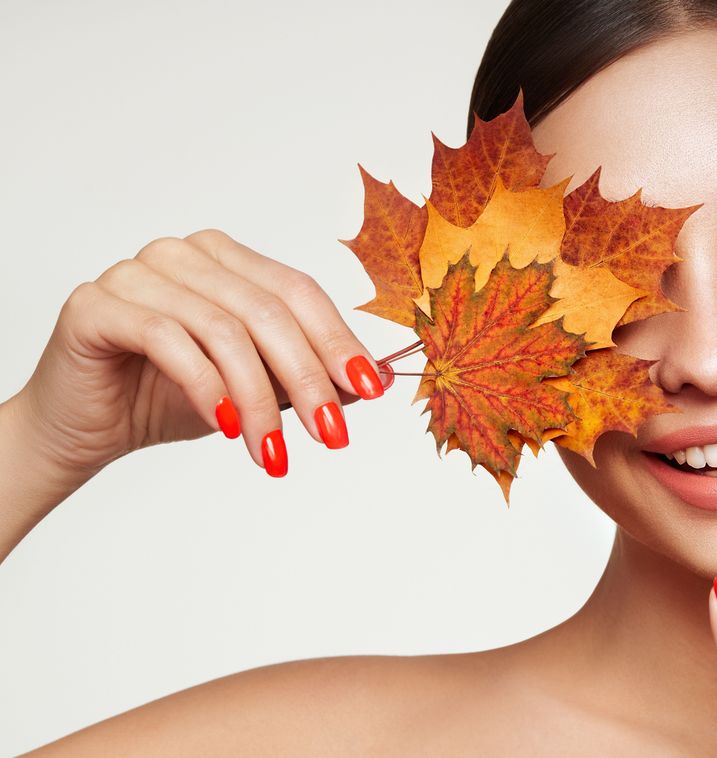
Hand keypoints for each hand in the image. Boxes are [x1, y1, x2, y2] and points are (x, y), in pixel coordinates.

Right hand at [11, 228, 392, 480]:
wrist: (85, 429)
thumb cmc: (168, 399)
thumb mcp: (254, 388)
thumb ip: (307, 375)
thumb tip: (376, 379)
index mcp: (226, 258)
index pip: (298, 291)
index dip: (338, 340)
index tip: (372, 390)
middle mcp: (183, 254)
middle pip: (268, 311)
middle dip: (308, 378)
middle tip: (331, 435)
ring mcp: (136, 272)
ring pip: (223, 330)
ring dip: (257, 399)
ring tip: (273, 450)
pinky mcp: (96, 304)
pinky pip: (167, 340)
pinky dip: (205, 387)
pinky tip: (225, 426)